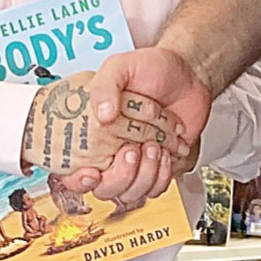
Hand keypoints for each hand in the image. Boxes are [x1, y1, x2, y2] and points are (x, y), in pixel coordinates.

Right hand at [67, 46, 213, 206]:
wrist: (188, 75)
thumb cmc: (152, 68)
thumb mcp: (122, 65)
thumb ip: (105, 85)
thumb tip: (102, 116)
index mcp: (92, 132)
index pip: (72, 170)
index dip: (78, 180)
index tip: (91, 173)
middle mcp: (110, 152)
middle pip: (105, 189)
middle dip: (120, 176)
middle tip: (131, 150)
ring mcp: (135, 163)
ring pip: (131, 194)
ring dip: (145, 174)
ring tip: (154, 144)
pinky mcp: (157, 168)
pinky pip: (155, 189)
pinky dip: (163, 173)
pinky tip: (167, 150)